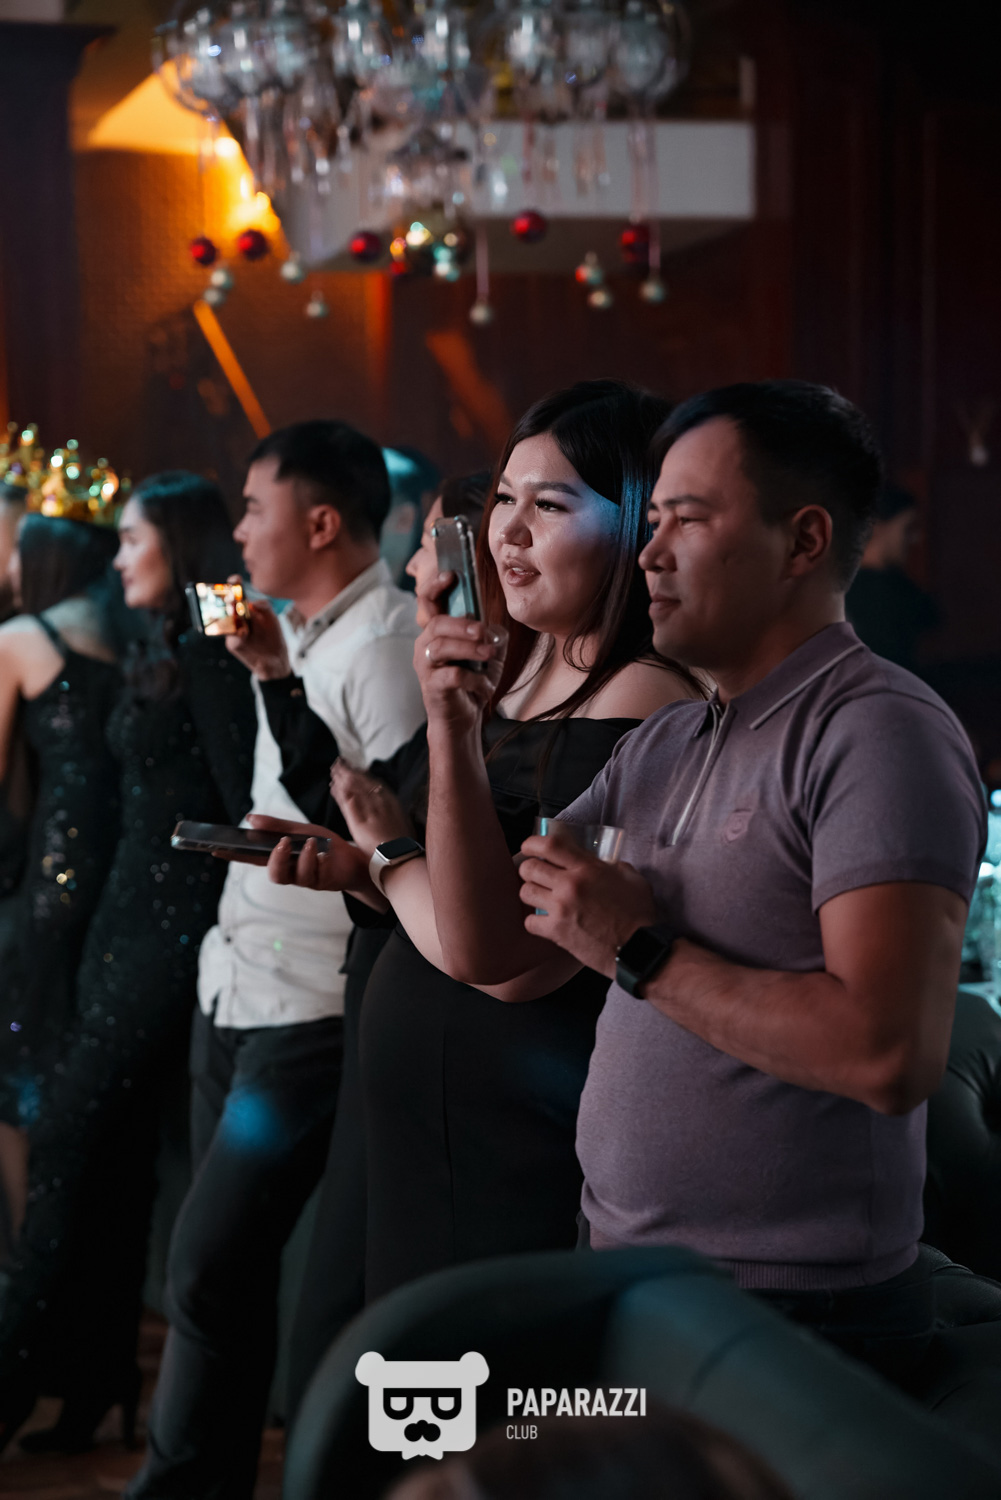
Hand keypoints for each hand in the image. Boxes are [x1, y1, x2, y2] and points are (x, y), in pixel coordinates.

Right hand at [225, 590, 290, 679]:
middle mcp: (236, 618)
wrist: (275, 660)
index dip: (233, 585)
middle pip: (227, 605)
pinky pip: (232, 638)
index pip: (236, 593)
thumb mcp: (272, 619)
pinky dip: (237, 635)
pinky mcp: (232, 644)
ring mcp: (232, 631)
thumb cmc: (273, 636)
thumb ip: (264, 607)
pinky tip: (244, 634)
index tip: (234, 579)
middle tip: (233, 599)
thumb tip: (253, 604)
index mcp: (245, 608)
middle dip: (229, 600)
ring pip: (226, 621)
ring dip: (230, 617)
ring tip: (237, 613)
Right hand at [246, 814, 368, 892]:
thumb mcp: (301, 830)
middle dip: (275, 860)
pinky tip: (321, 850)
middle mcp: (291, 871)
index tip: (217, 849)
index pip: (254, 858)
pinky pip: (314, 874)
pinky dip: (316, 859)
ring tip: (308, 842)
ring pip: (293, 877)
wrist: (354, 858)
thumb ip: (276, 826)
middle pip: (273, 874)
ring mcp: (306, 878)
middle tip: (281, 843)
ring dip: (299, 858)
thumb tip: (249, 818)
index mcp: (281, 857)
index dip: (236, 856)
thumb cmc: (325, 845)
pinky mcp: (321, 882)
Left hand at [330, 758, 412, 857]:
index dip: (362, 774)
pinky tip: (333, 787)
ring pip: (354, 790)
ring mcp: (369, 812)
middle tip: (339, 763)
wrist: (401, 858)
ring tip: (333, 771)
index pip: (374, 783)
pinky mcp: (359, 823)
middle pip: (362, 782)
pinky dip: (340, 794)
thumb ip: (392, 811)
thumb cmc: (402, 844)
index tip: (354, 768)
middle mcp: (381, 804)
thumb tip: (387, 806)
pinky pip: (347, 803)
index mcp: (392, 802)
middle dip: (350, 772)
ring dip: (343, 778)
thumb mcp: (401, 821)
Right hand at [415, 597, 506, 737]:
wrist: (463, 719)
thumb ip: (492, 636)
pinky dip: (475, 680)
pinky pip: (453, 675)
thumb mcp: (489, 655)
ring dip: (470, 649)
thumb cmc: (472, 681)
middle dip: (462, 624)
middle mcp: (426, 645)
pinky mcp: (432, 687)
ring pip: (442, 647)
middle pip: (437, 623)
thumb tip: (494, 629)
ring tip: (490, 655)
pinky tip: (484, 687)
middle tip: (483, 631)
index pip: (428, 602)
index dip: (435, 585)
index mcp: (437, 632)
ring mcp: (426, 666)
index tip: (451, 575)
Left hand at [518, 834, 657, 976]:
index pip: (549, 845)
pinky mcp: (556, 932)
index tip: (529, 848)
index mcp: (587, 868)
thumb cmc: (639, 914)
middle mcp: (570, 885)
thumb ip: (613, 866)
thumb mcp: (632, 879)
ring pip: (525, 893)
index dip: (532, 843)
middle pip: (529, 868)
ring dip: (532, 894)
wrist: (639, 948)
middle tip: (537, 876)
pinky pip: (529, 922)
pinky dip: (535, 922)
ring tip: (541, 898)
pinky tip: (545, 922)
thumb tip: (602, 864)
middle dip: (529, 870)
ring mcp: (561, 908)